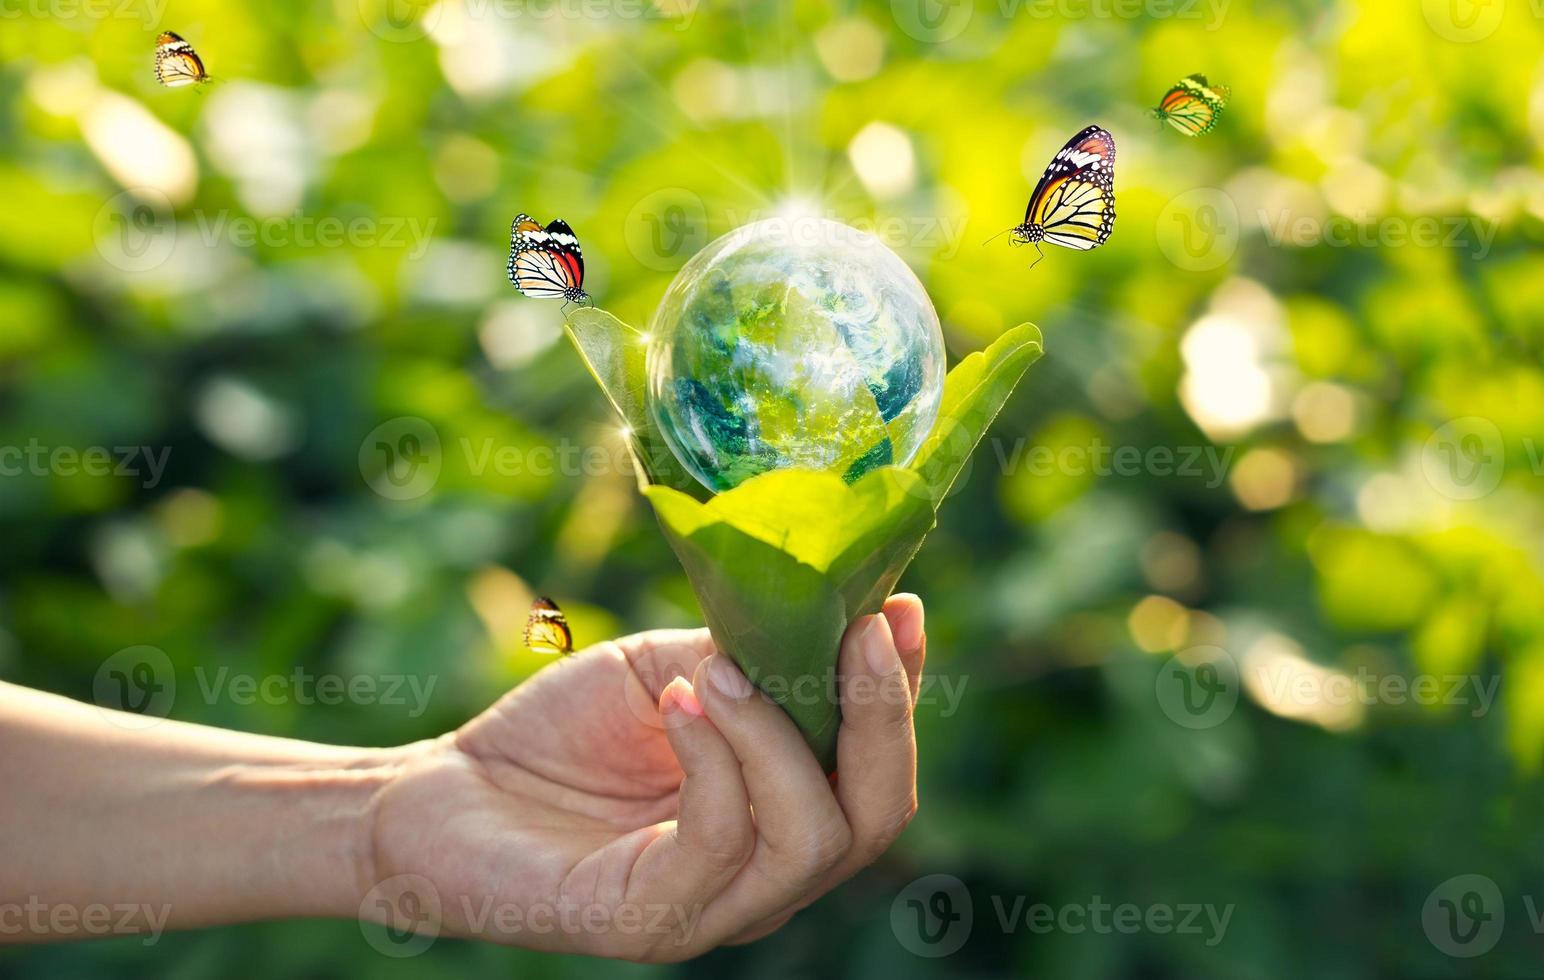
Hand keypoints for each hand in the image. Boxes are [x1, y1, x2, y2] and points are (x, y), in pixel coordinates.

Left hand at [365, 594, 927, 960]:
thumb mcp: (670, 671)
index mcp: (783, 811)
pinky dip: (714, 759)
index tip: (898, 607)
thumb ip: (748, 656)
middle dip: (882, 716)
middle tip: (857, 630)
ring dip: (780, 734)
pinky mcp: (651, 921)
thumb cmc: (559, 733)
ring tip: (722, 672)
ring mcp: (715, 908)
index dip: (900, 689)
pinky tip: (677, 704)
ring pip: (815, 837)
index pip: (877, 766)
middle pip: (878, 815)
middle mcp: (768, 871)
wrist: (442, 792)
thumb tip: (830, 611)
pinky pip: (718, 843)